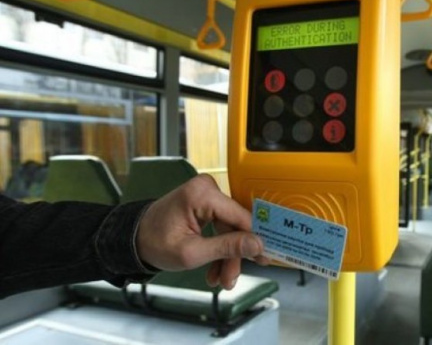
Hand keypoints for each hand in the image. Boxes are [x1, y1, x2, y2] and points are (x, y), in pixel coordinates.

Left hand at [136, 174, 267, 289]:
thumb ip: (226, 248)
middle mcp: (207, 188)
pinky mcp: (206, 203)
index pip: (240, 217)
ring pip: (230, 229)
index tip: (264, 259)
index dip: (253, 240)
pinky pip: (222, 226)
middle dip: (234, 255)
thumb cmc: (154, 243)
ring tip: (220, 279)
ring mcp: (207, 194)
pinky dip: (219, 248)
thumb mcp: (191, 253)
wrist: (132, 239)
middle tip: (231, 279)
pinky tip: (215, 268)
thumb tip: (258, 245)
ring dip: (226, 256)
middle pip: (236, 226)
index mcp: (202, 194)